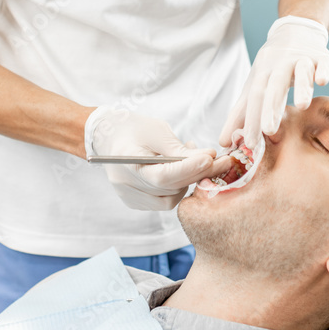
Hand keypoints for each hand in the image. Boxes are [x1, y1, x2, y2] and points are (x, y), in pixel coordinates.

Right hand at [84, 107, 217, 210]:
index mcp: (127, 163)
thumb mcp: (156, 130)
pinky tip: (182, 171)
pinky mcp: (137, 201)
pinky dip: (178, 187)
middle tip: (222, 159)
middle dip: (199, 173)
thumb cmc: (131, 128)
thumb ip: (179, 148)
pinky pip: (165, 200)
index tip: (211, 158)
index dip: (189, 169)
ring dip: (189, 180)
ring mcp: (130, 197)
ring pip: (171, 196)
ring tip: (195, 158)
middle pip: (170, 187)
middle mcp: (126, 186)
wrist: (106, 136)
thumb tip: (209, 158)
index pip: (163, 175)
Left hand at [219, 15, 328, 147]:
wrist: (296, 32)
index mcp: (262, 72)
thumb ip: (240, 114)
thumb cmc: (273, 67)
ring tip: (302, 106)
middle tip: (269, 131)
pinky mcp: (323, 57)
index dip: (252, 120)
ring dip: (301, 87)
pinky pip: (325, 63)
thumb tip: (223, 142)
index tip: (250, 144)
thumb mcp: (254, 85)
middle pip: (274, 85)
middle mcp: (280, 63)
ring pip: (301, 71)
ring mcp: (302, 58)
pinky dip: (324, 70)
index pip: (255, 97)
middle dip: (271, 107)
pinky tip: (322, 81)